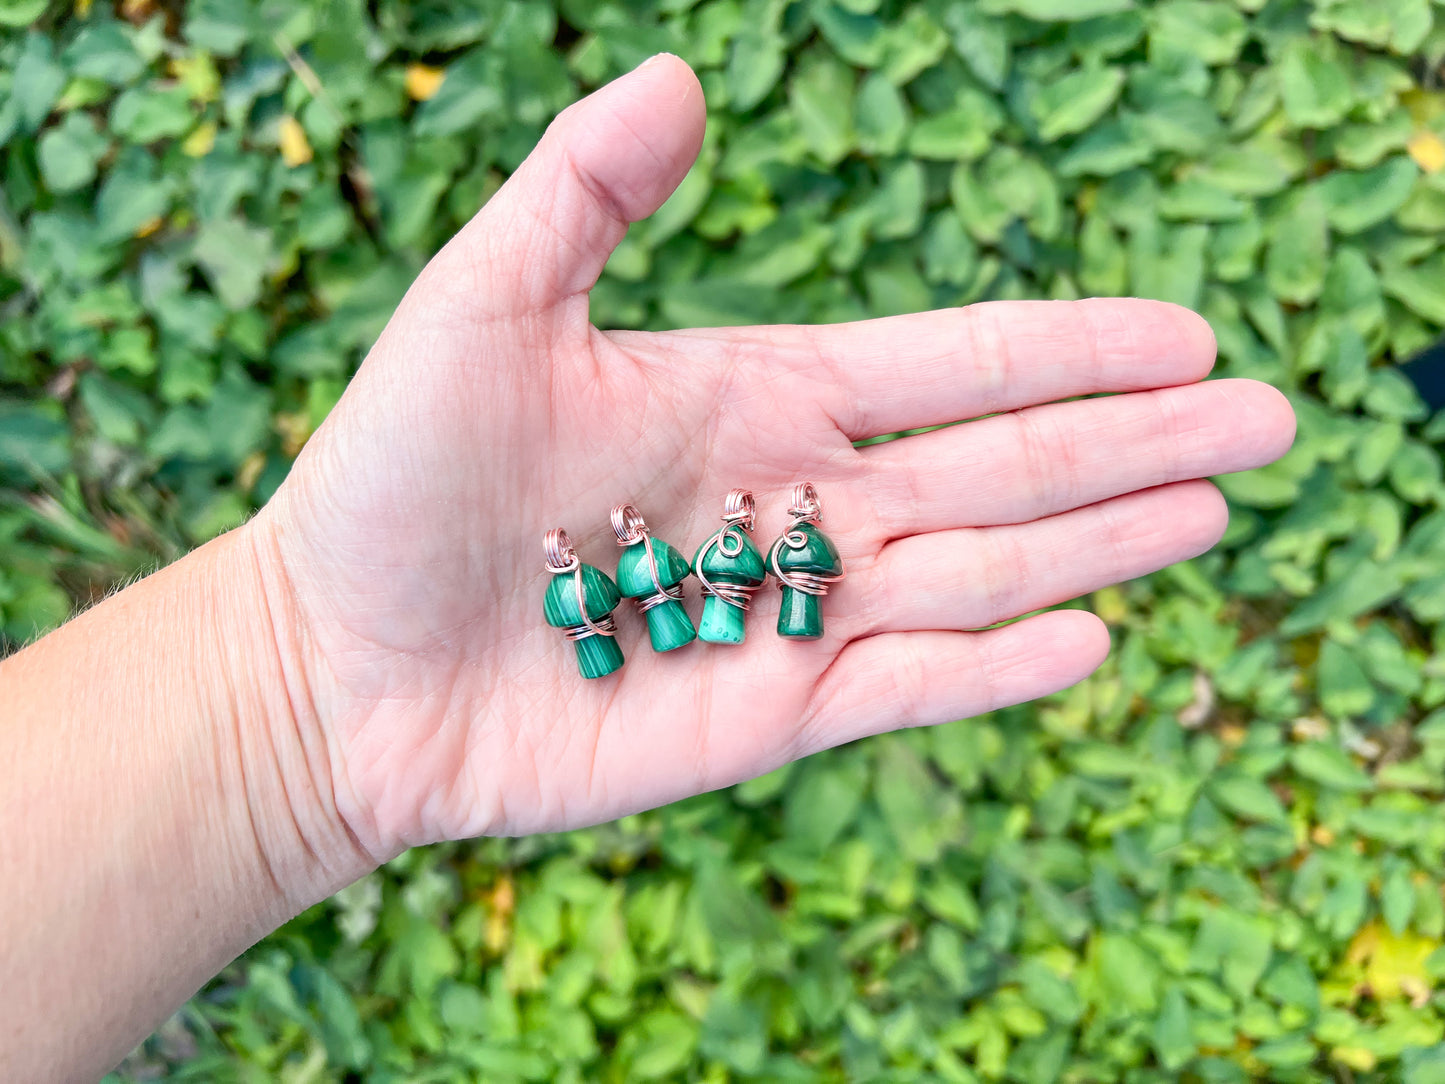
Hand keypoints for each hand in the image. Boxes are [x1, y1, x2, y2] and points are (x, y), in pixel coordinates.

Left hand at [252, 55, 1294, 860]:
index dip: (1071, 348)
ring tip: (1215, 509)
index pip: (952, 364)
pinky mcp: (762, 716)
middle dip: (1136, 439)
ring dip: (1100, 540)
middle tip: (1273, 415)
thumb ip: (581, 197)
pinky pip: (901, 688)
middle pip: (1003, 464)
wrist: (334, 657)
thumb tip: (679, 78)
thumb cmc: (393, 478)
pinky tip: (1088, 636)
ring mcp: (790, 615)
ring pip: (978, 570)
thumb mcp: (478, 308)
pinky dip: (994, 667)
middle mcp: (800, 504)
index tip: (1183, 331)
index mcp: (758, 397)